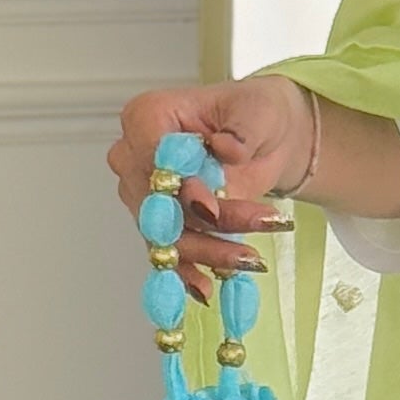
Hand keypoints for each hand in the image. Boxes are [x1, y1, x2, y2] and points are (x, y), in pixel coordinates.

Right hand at [108, 76, 314, 296]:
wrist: (265, 141)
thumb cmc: (254, 115)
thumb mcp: (259, 112)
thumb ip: (241, 132)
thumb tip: (227, 149)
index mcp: (148, 116)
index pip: (152, 156)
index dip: (179, 186)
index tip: (211, 208)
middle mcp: (134, 156)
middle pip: (158, 203)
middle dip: (204, 227)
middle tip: (245, 244)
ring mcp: (143, 194)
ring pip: (165, 234)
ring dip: (207, 252)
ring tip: (249, 260)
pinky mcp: (160, 224)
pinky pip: (167, 253)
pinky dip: (188, 272)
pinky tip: (207, 287)